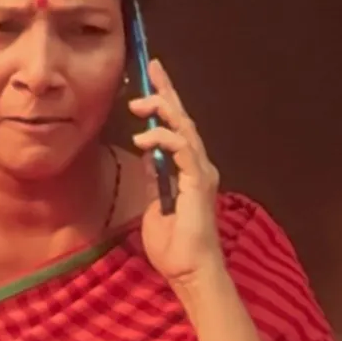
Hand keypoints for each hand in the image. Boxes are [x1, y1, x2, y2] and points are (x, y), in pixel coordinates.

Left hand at [128, 58, 225, 287]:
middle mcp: (199, 165)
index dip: (166, 101)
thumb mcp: (153, 202)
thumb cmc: (172, 243)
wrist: (188, 270)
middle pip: (183, 120)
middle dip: (167, 93)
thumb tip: (147, 153)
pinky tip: (143, 138)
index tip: (151, 79)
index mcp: (188, 169)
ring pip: (185, 128)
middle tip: (151, 70)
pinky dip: (163, 139)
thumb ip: (154, 175)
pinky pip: (182, 150)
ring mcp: (201, 172)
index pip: (176, 127)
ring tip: (140, 104)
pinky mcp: (199, 182)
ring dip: (162, 111)